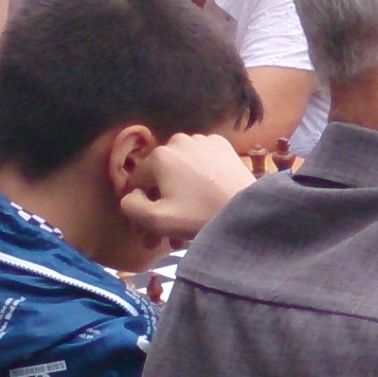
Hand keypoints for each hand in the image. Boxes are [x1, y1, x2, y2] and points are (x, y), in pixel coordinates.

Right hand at [118, 132, 255, 244]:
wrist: (247, 210)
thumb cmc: (199, 216)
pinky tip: (204, 201)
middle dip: (159, 207)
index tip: (147, 233)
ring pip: (180, 171)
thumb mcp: (156, 220)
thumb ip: (130, 207)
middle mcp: (178, 141)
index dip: (137, 209)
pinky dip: (197, 181)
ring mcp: (203, 141)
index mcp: (159, 156)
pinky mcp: (223, 146)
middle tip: (167, 236)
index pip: (135, 183)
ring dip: (178, 196)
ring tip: (187, 225)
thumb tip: (130, 196)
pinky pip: (200, 164)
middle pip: (159, 177)